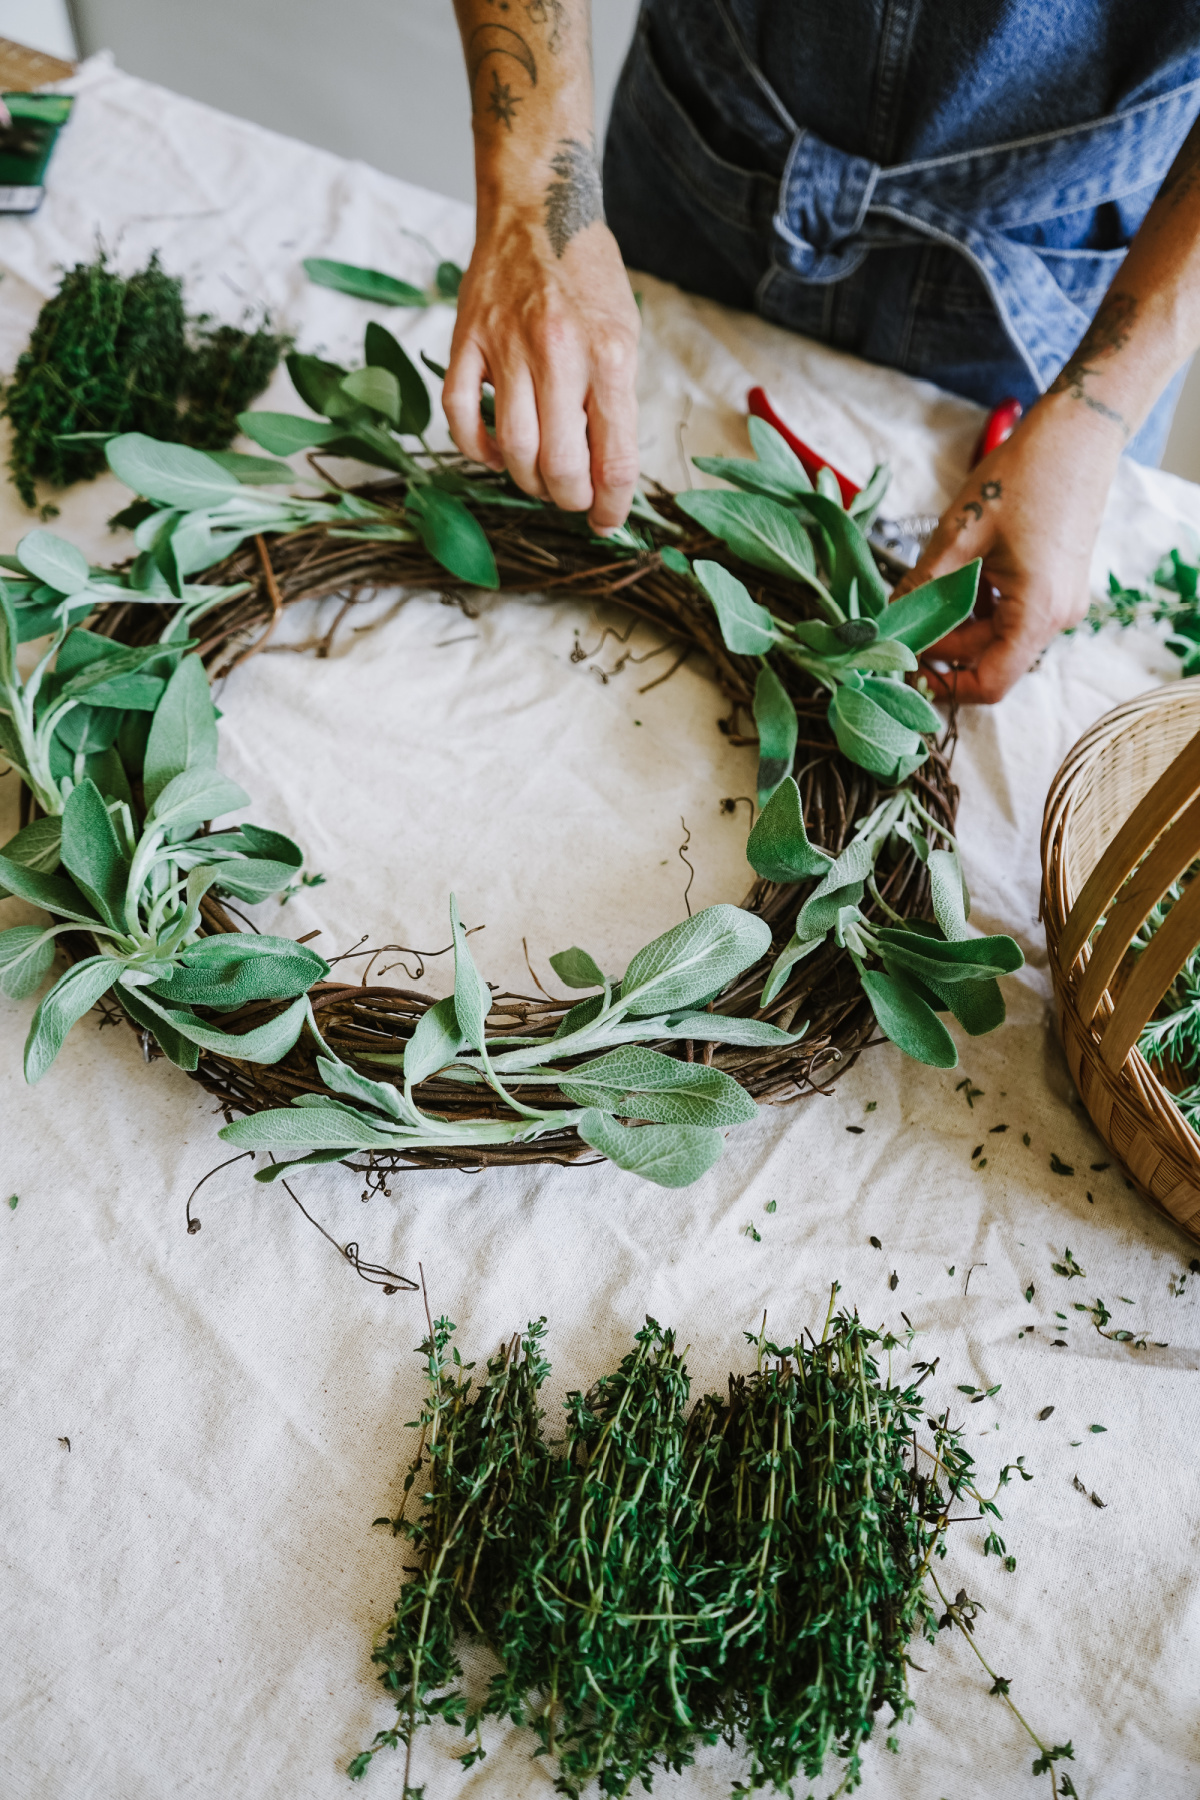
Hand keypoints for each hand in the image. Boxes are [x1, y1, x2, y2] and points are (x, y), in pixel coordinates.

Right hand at [443, 205, 640, 533]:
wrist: (537, 211)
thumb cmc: (587, 279)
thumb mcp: (623, 335)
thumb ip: (616, 403)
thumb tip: (607, 474)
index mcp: (608, 355)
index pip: (614, 457)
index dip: (612, 504)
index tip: (608, 521)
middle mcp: (557, 352)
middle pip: (560, 464)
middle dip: (570, 498)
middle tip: (573, 498)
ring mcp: (505, 347)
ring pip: (513, 449)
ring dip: (528, 481)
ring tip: (540, 477)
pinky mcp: (466, 341)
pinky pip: (460, 416)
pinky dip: (477, 449)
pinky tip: (496, 453)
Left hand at [895, 396, 1121, 702]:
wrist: (1077, 433)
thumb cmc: (1022, 476)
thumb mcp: (959, 534)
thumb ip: (923, 586)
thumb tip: (886, 622)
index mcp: (1037, 612)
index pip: (991, 682)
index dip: (946, 686)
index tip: (906, 667)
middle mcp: (1056, 616)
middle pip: (988, 658)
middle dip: (941, 645)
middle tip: (897, 624)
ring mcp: (1060, 601)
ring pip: (996, 634)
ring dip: (957, 621)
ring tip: (921, 591)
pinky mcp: (1056, 585)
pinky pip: (1010, 611)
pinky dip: (977, 603)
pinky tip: (952, 576)